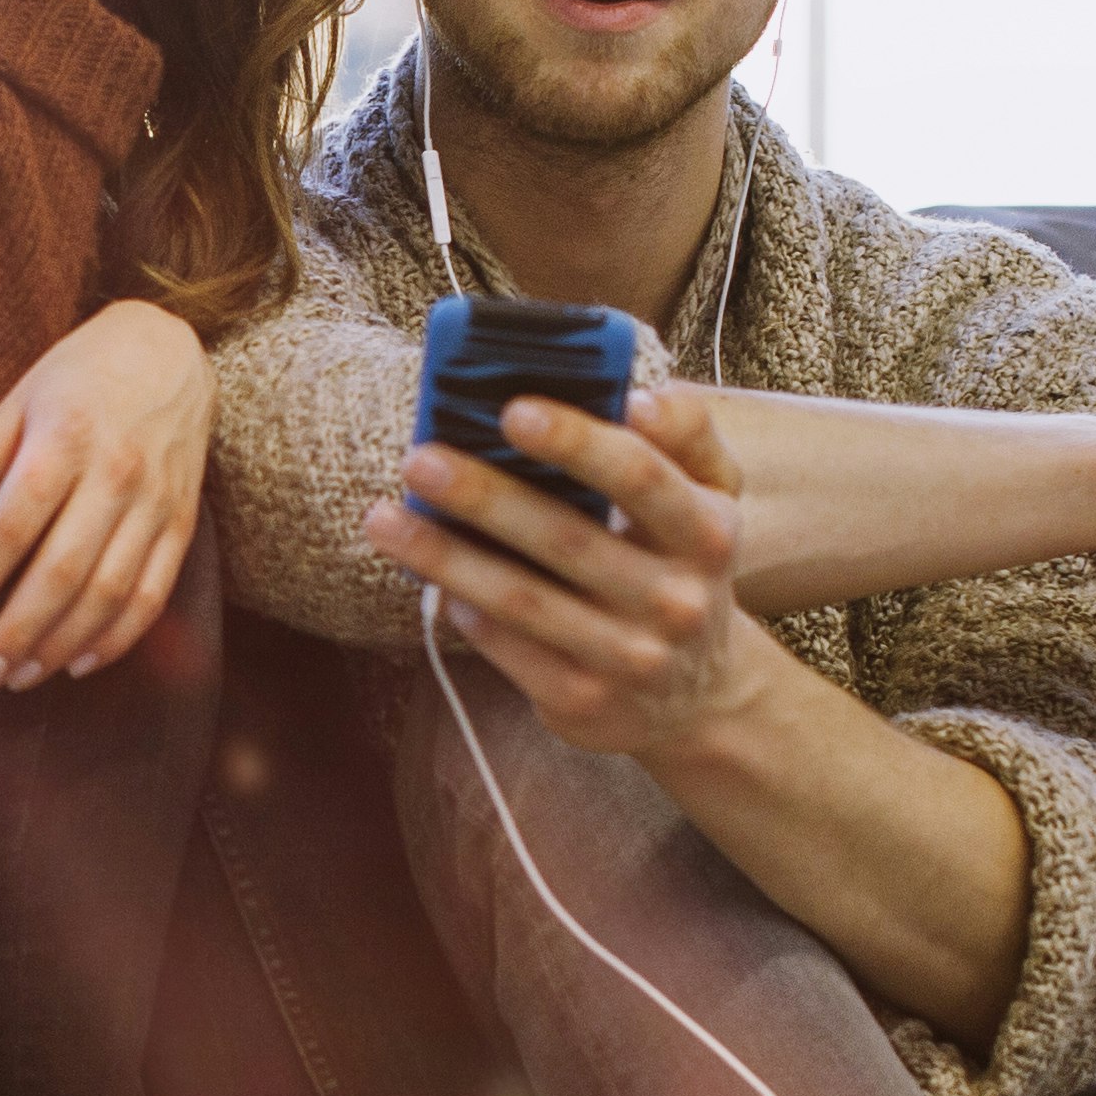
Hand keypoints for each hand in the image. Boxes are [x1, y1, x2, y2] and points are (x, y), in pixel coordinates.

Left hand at [0, 297, 211, 688]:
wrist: (169, 349)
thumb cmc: (78, 376)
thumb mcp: (15, 403)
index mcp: (63, 439)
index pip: (14, 524)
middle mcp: (114, 474)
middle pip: (62, 570)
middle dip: (18, 632)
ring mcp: (154, 502)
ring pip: (109, 592)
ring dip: (61, 645)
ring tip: (19, 678)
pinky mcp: (180, 522)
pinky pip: (152, 594)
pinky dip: (118, 637)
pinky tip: (77, 664)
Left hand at [362, 377, 781, 762]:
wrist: (699, 696)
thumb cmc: (681, 567)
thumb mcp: (710, 499)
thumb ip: (687, 433)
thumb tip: (639, 394)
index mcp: (706, 532)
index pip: (641, 477)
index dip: (578, 443)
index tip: (511, 410)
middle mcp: (675, 600)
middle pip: (569, 539)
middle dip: (487, 497)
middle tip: (418, 459)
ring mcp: (630, 658)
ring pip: (524, 601)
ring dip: (447, 558)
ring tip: (384, 519)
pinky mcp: (585, 701)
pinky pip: (512, 653)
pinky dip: (467, 615)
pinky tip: (430, 581)